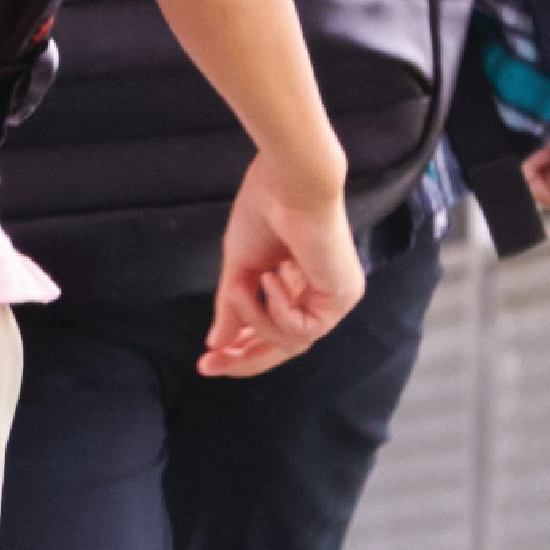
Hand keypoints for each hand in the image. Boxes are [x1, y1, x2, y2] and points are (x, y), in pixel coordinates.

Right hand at [201, 174, 366, 376]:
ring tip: (240, 287)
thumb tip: (216, 343)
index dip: (241, 350)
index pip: (276, 332)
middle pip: (286, 347)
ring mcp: (336, 298)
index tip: (207, 359)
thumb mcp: (239, 269)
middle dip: (245, 358)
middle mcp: (324, 296)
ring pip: (290, 341)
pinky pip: (302, 329)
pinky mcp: (342, 296)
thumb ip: (233, 307)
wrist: (288, 184)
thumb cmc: (263, 211)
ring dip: (254, 318)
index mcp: (302, 284)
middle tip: (209, 365)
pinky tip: (270, 278)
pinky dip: (277, 310)